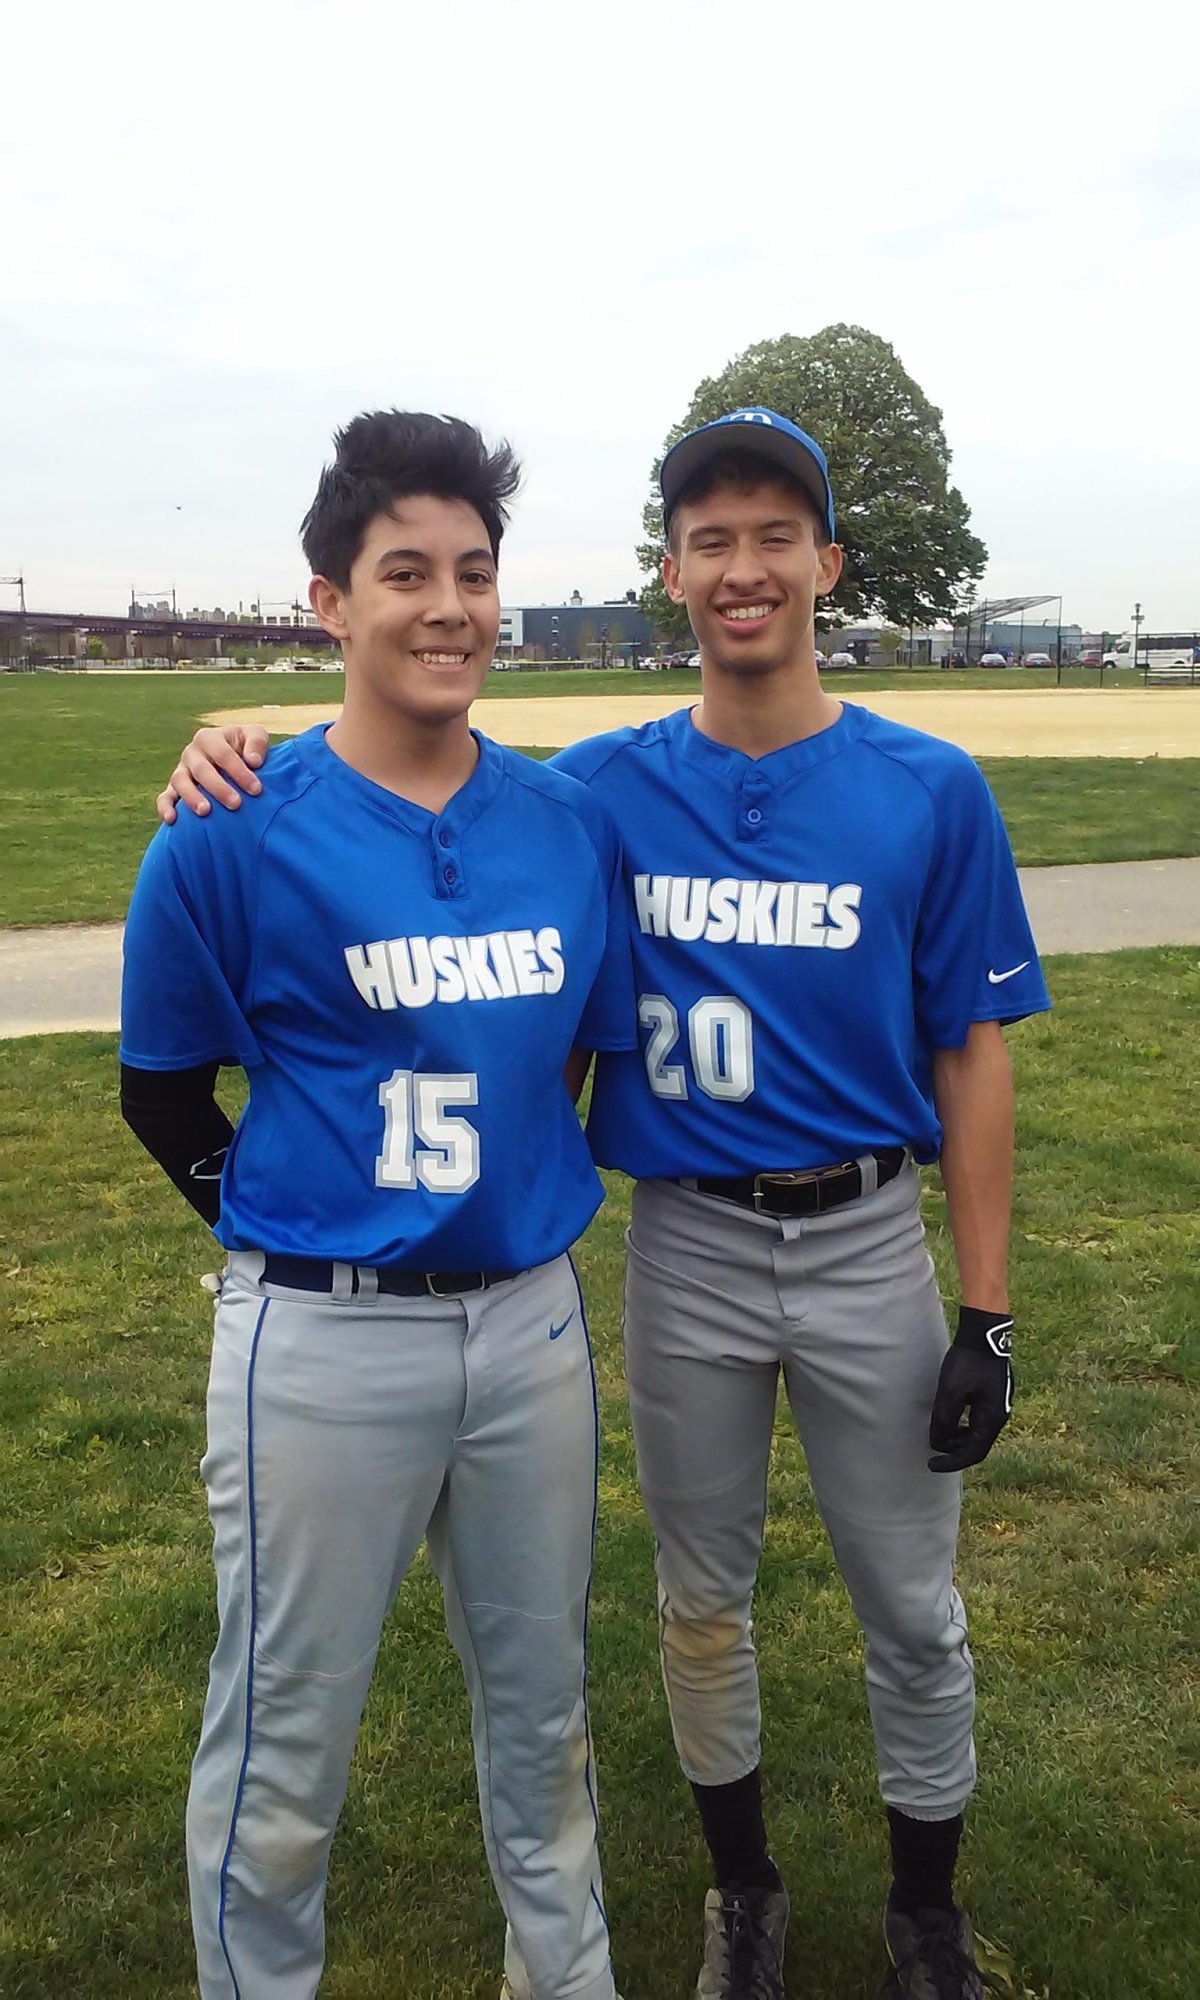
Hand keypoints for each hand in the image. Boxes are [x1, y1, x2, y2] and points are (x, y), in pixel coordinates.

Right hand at [156, 725, 270, 822]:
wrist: (233, 760)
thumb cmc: (246, 748)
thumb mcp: (255, 736)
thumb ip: (257, 742)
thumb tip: (253, 761)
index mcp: (209, 738)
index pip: (222, 754)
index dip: (239, 771)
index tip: (256, 790)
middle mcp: (191, 753)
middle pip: (201, 769)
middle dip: (219, 787)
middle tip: (236, 804)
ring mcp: (181, 771)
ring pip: (180, 782)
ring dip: (191, 797)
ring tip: (205, 811)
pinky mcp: (174, 789)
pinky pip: (165, 797)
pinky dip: (165, 807)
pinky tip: (172, 820)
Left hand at [928, 1307, 1013, 1473]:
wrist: (985, 1334)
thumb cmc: (968, 1361)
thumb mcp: (951, 1391)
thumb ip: (944, 1419)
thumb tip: (937, 1442)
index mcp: (991, 1418)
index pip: (972, 1453)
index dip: (951, 1462)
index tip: (931, 1465)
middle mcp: (1000, 1416)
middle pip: (977, 1446)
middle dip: (954, 1452)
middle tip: (933, 1453)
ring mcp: (999, 1406)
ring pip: (978, 1434)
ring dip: (959, 1440)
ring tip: (940, 1436)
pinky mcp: (995, 1396)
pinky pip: (979, 1421)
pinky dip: (964, 1427)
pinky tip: (951, 1419)